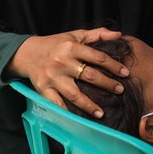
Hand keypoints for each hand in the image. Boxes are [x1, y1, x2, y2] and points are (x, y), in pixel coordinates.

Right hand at [6, 28, 128, 117]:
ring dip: (89, 105)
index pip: (98, 57)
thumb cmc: (56, 44)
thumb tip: (119, 34)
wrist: (26, 53)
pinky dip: (67, 112)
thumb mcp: (75, 35)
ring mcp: (53, 78)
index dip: (114, 65)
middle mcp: (62, 63)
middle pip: (89, 76)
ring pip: (74, 94)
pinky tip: (78, 120)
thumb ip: (97, 34)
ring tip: (102, 113)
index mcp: (72, 48)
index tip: (126, 73)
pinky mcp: (43, 89)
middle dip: (107, 84)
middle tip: (120, 90)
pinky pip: (56, 103)